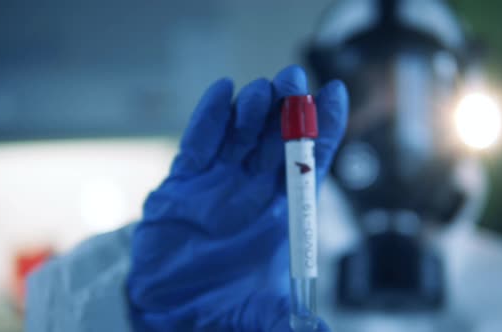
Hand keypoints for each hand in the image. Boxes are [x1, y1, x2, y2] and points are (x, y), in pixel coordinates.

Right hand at [127, 65, 347, 330]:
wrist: (165, 310)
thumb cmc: (217, 306)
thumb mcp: (259, 316)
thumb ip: (287, 322)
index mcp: (283, 214)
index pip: (312, 162)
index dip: (325, 128)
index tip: (336, 93)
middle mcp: (255, 190)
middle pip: (280, 137)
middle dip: (290, 106)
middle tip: (295, 80)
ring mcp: (220, 181)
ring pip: (242, 132)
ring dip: (254, 108)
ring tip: (262, 94)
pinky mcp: (185, 182)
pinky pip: (199, 141)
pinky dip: (209, 117)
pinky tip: (222, 93)